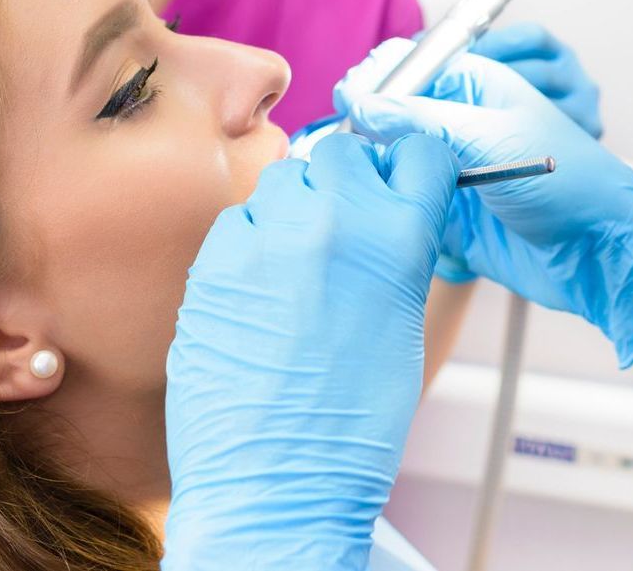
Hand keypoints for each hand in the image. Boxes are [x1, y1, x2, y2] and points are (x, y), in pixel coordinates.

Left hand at [162, 133, 457, 570]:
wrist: (277, 483)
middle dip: (344, 181)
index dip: (408, 166)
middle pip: (343, 152)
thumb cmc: (347, 425)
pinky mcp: (213, 259)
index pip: (419, 150)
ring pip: (284, 178)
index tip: (398, 180)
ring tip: (295, 268)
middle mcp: (335, 219)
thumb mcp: (404, 323)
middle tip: (340, 228)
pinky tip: (257, 294)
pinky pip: (237, 221)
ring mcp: (268, 234)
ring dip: (292, 208)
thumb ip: (398, 250)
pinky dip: (248, 245)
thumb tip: (388, 211)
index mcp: (399, 236)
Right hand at [335, 41, 632, 367]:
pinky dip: (385, 200)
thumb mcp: (494, 138)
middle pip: (392, 109)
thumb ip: (424, 119)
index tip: (350, 97)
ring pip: (391, 154)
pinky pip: (401, 197)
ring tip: (358, 171)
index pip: (412, 64)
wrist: (598, 253)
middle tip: (351, 137)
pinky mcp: (446, 209)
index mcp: (477, 86)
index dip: (377, 77)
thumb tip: (363, 102)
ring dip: (373, 163)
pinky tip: (374, 204)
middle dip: (368, 120)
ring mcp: (452, 165)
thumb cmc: (571, 182)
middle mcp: (459, 121)